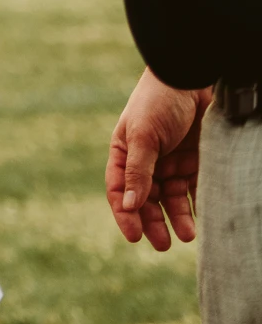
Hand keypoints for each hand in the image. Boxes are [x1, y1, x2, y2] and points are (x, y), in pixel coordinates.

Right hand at [107, 68, 208, 250]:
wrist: (192, 79)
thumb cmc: (158, 102)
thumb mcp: (143, 136)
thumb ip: (138, 171)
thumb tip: (129, 205)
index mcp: (124, 154)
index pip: (120, 191)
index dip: (125, 215)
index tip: (135, 236)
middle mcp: (146, 162)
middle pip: (147, 200)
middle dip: (154, 223)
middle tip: (163, 244)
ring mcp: (171, 162)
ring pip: (172, 198)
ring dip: (178, 218)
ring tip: (188, 236)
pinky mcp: (196, 161)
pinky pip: (196, 189)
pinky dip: (198, 205)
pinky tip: (203, 219)